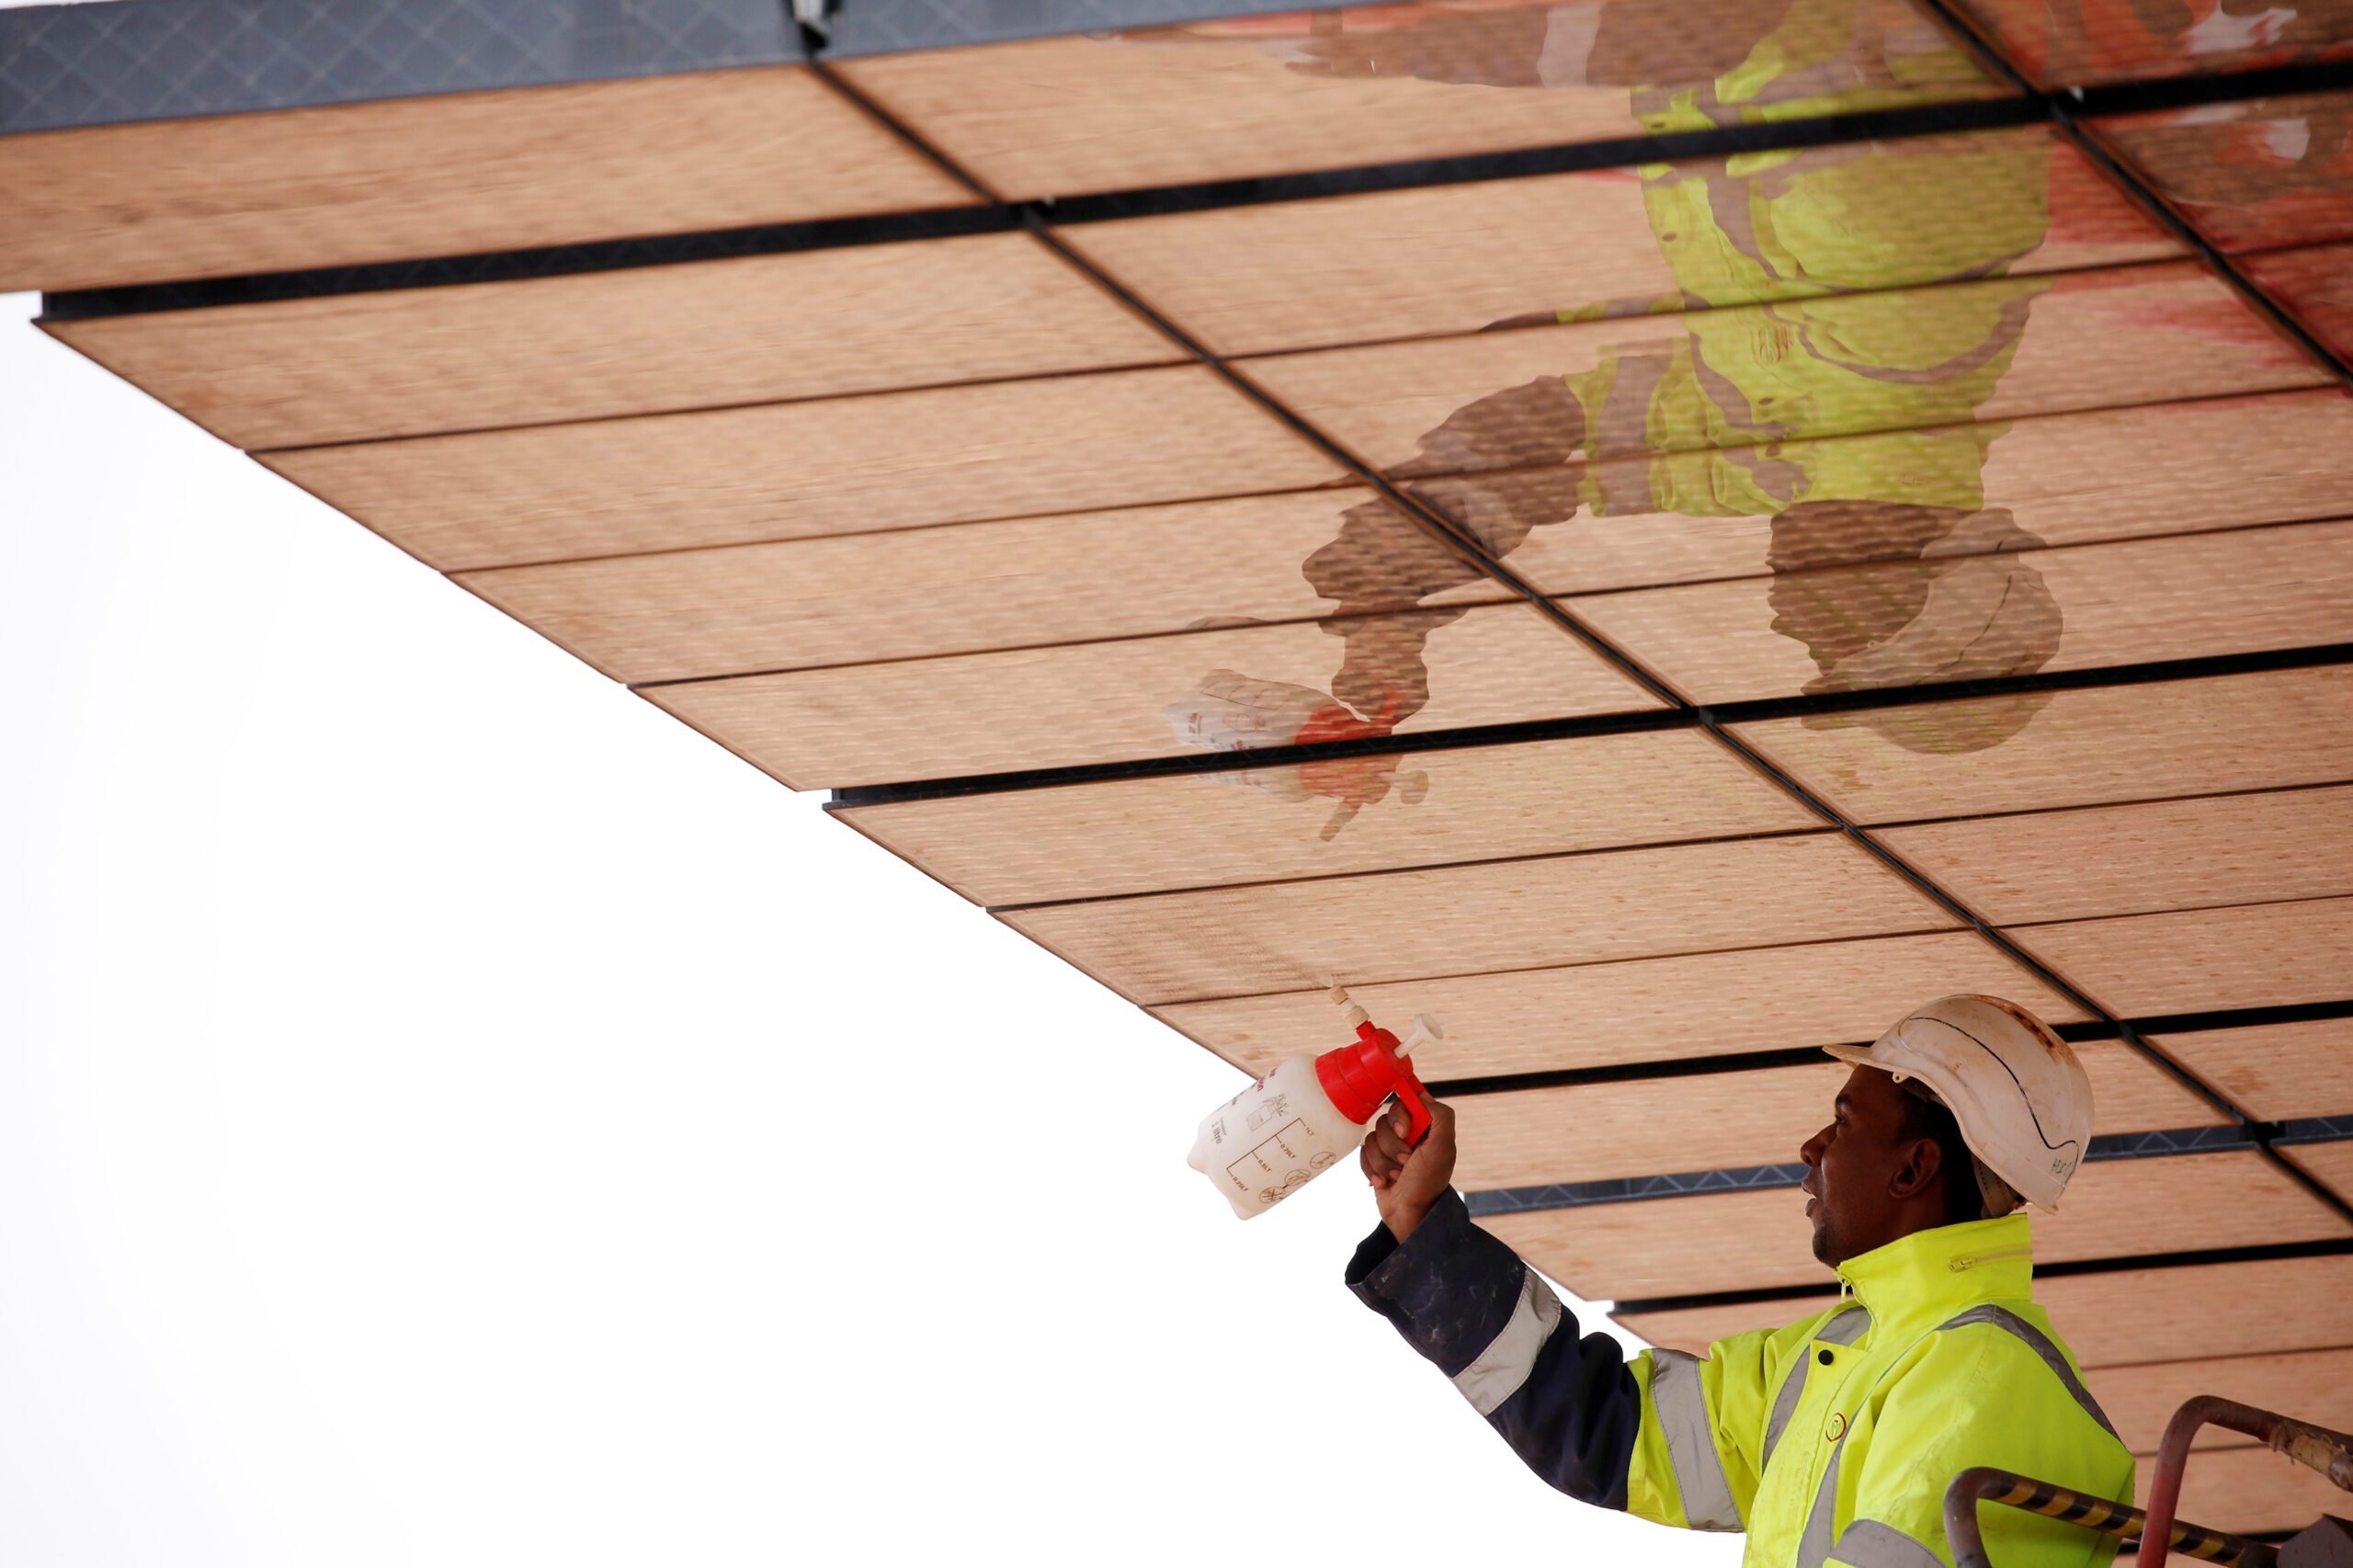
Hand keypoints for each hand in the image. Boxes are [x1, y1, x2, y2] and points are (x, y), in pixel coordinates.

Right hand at [1360, 1087, 1456, 1241]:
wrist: (1409, 1215)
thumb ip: (1441, 1116)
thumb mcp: (1443, 1148)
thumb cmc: (1427, 1182)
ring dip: (1383, 1161)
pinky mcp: (1375, 1161)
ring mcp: (1390, 1149)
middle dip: (1392, 1146)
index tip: (1404, 1132)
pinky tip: (1384, 1182)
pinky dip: (1372, 1169)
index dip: (1400, 1116)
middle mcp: (1408, 1135)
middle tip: (1406, 1162)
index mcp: (1425, 1128)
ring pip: (1371, 1138)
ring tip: (1397, 1176)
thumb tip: (1422, 1094)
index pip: (1404, 1103)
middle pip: (1384, 1121)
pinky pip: (1362, 1153)